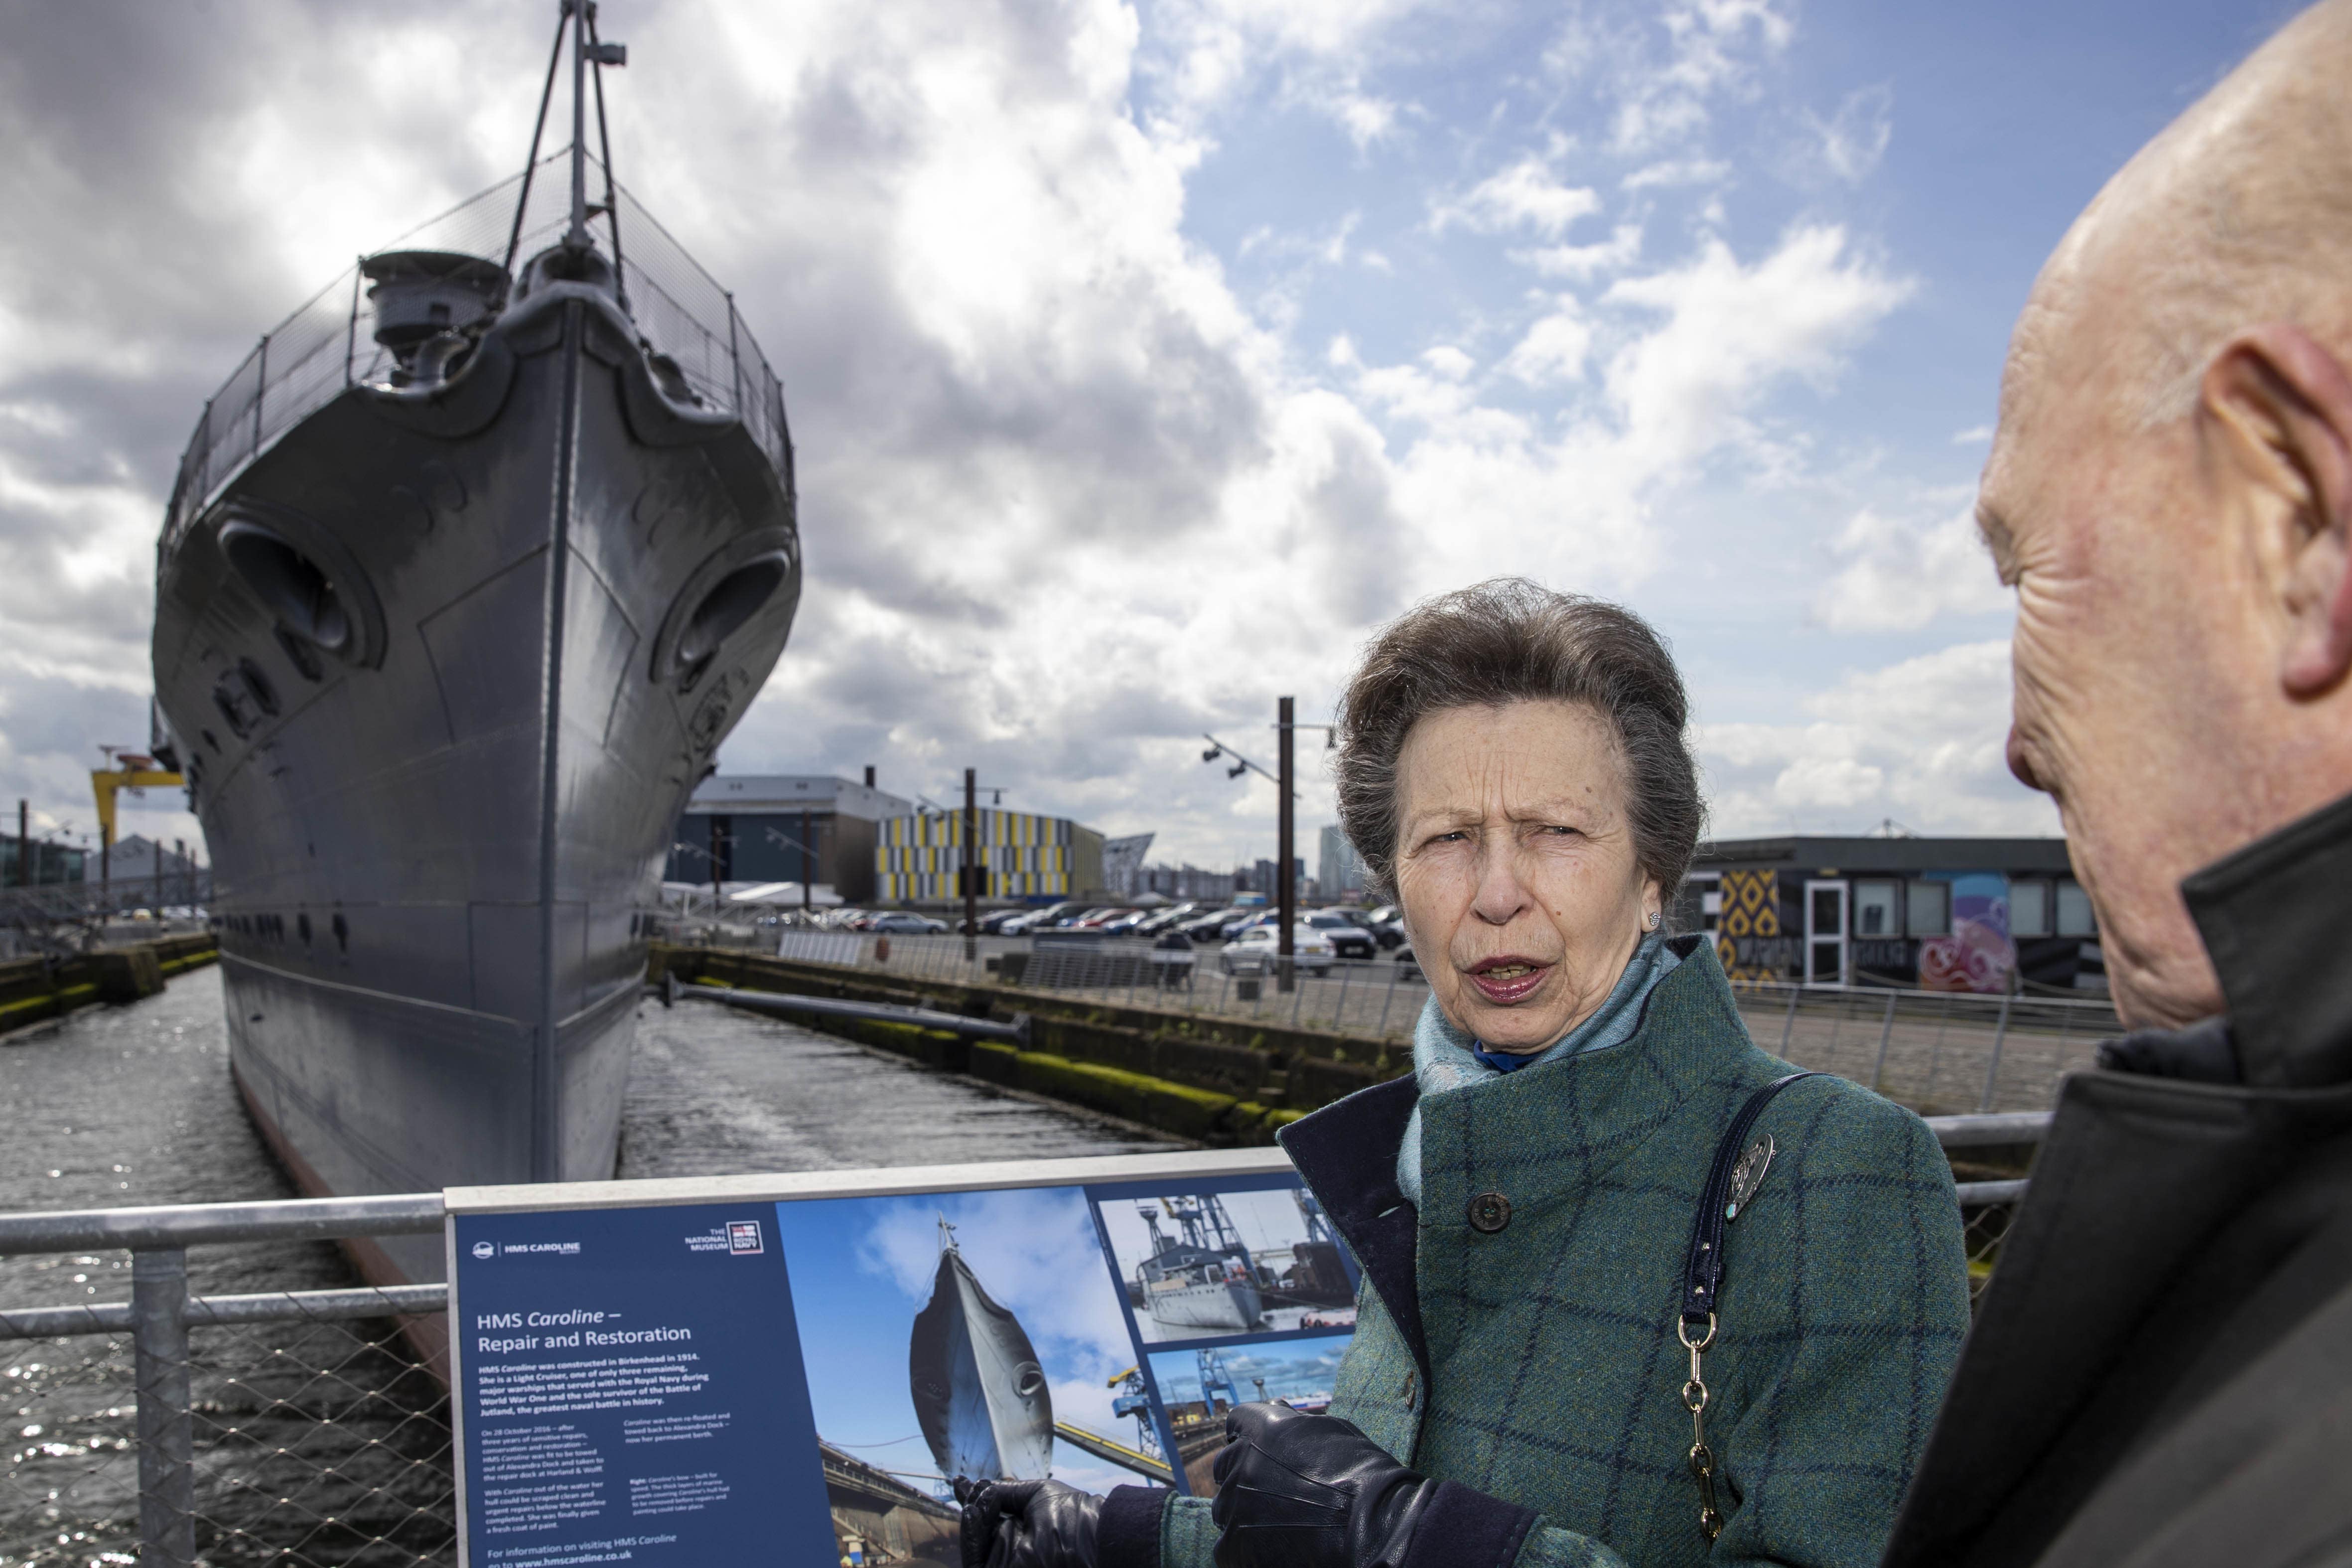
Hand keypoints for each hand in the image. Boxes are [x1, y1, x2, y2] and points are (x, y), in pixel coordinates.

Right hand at [961, 1479, 1102, 1567]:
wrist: (1088, 1535)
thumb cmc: (1070, 1513)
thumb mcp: (1033, 1495)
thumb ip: (1003, 1493)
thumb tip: (976, 1485)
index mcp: (1021, 1530)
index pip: (989, 1517)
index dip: (973, 1500)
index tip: (960, 1482)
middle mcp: (1011, 1548)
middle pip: (978, 1530)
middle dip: (972, 1505)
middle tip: (974, 1488)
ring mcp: (1004, 1562)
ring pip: (974, 1545)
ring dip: (970, 1519)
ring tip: (976, 1499)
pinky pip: (975, 1561)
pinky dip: (969, 1536)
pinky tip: (973, 1512)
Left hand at [1210, 1402, 1433, 1567]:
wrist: (1375, 1527)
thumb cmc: (1362, 1475)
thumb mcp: (1331, 1431)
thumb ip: (1293, 1422)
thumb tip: (1276, 1409)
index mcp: (1262, 1429)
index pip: (1237, 1424)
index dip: (1249, 1437)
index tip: (1262, 1453)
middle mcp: (1242, 1463)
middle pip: (1226, 1466)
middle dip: (1245, 1475)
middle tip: (1273, 1493)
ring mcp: (1236, 1506)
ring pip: (1224, 1507)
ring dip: (1243, 1512)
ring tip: (1277, 1525)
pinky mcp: (1236, 1546)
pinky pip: (1226, 1545)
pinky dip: (1243, 1548)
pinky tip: (1271, 1548)